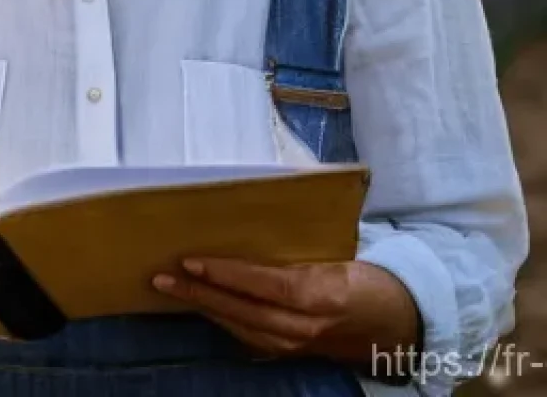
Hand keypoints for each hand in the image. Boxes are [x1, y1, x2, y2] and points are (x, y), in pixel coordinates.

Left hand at [152, 257, 419, 364]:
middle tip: (160, 276)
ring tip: (168, 287)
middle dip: (199, 293)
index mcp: (321, 294)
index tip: (192, 259)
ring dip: (202, 306)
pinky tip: (198, 302)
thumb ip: (303, 243)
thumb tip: (260, 206)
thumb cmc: (369, 279)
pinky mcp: (289, 352)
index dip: (227, 274)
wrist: (396, 327)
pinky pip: (246, 335)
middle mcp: (305, 325)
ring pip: (239, 325)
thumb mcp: (343, 255)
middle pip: (242, 310)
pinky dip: (219, 318)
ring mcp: (295, 344)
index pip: (265, 284)